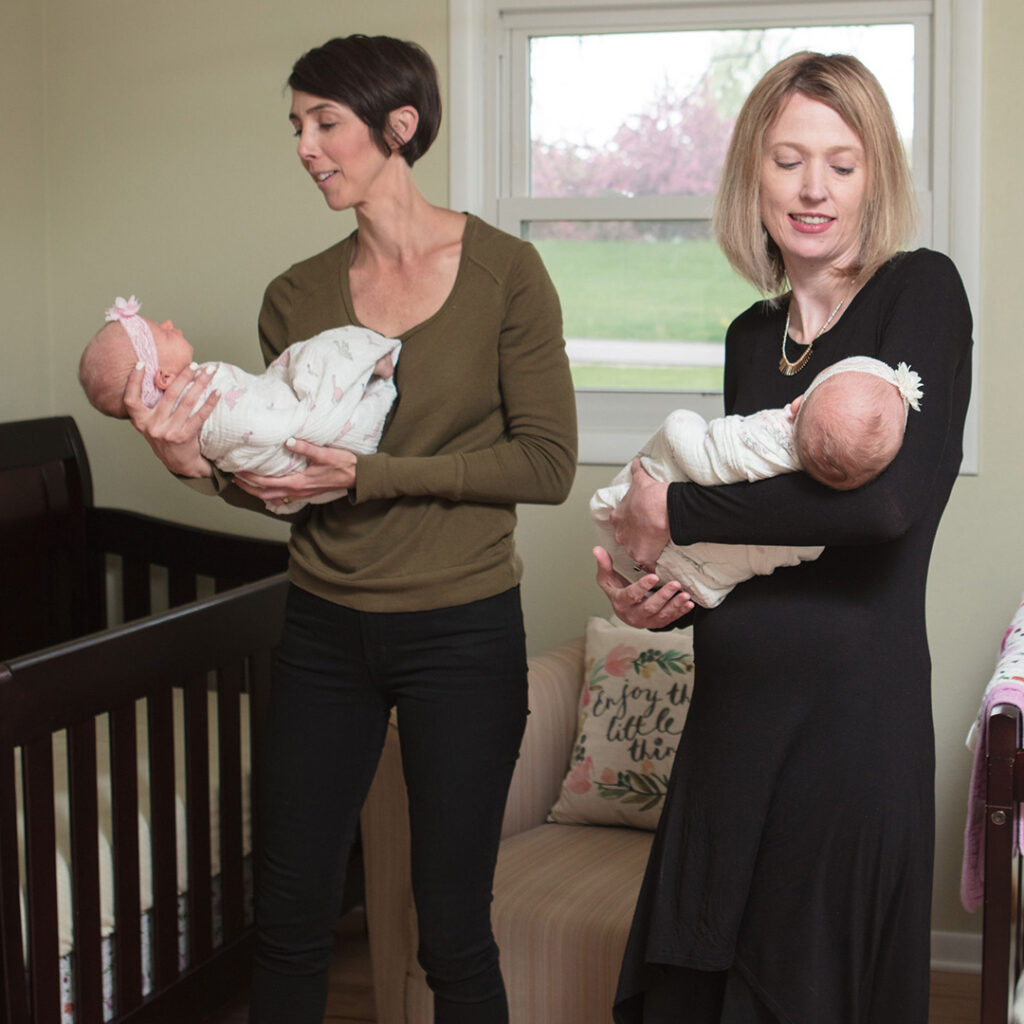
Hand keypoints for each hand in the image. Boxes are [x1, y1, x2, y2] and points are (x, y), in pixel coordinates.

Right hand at [124, 362, 218, 477]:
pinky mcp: (185, 436)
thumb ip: (152, 406)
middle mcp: (152, 426)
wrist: (179, 463)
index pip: (131, 400)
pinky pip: (200, 415)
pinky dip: (209, 402)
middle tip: (194, 365)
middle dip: (183, 377)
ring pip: (187, 402)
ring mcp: (169, 432)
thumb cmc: (166, 437)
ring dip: (200, 384)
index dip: (133, 382)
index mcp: (140, 421)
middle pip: (169, 395)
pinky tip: (217, 392)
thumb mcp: (151, 424)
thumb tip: (162, 377)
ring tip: (209, 372)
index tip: (141, 365)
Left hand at [233, 438, 356, 505]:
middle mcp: (297, 491)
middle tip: (234, 480)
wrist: (358, 477)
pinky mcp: (306, 493)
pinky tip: (268, 490)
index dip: (250, 478)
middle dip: (248, 488)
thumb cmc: (343, 464)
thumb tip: (288, 441)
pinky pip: (284, 497)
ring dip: (258, 492)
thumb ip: (305, 448)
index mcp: (298, 482)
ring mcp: (302, 494)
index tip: (238, 471)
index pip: (267, 483)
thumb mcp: (324, 454)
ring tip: (246, 485)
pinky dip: (272, 495)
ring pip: (274, 498)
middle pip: (266, 494)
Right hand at [594, 547, 693, 629]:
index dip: (642, 587)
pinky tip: (688, 604)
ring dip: (674, 605)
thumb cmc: (615, 591)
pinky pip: (669, 619)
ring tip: (684, 595)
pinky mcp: (656, 623)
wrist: (623, 610)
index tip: (654, 576)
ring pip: (661, 615)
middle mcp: (632, 615)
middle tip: (675, 584)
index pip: (631, 595)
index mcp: (620, 602)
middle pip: (649, 607)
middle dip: (663, 596)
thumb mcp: (606, 578)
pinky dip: (680, 612)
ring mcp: (646, 621)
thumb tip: (597, 549)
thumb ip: (604, 564)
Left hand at [610, 458, 670, 570]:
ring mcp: (631, 547)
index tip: (640, 523)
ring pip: (636, 552)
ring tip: (656, 548)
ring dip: (644, 551)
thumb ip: (637, 471)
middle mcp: (621, 534)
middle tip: (649, 535)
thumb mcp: (641, 480)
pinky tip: (660, 562)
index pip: (620, 523)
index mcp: (618, 517)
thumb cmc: (652, 495)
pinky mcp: (643, 557)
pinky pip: (648, 564)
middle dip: (635, 539)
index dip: (630, 523)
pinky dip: (653, 564)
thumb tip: (636, 462)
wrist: (664, 508)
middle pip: (626, 539)